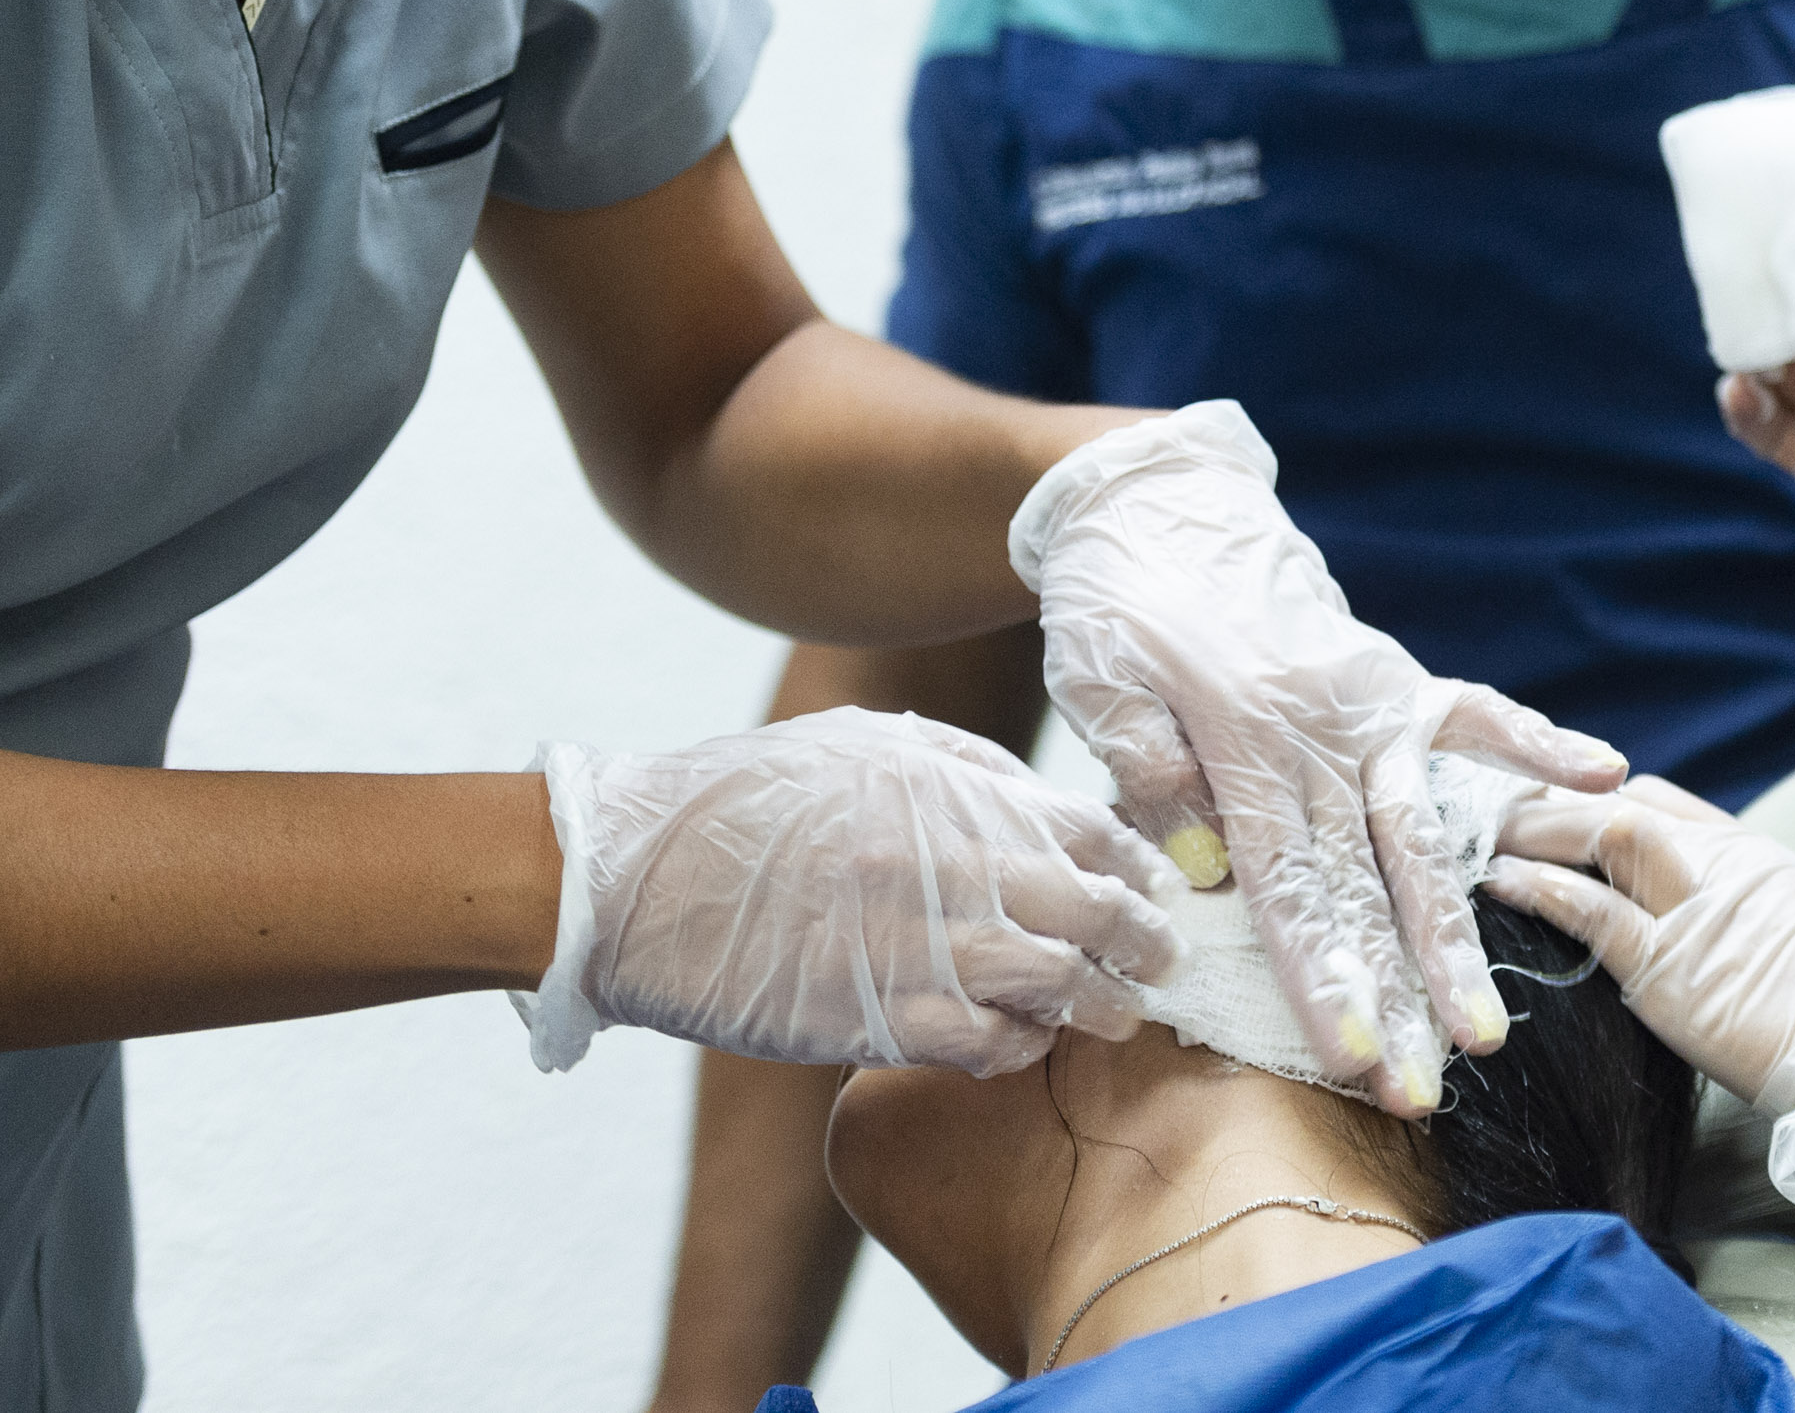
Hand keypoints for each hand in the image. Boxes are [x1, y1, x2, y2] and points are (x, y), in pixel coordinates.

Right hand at [521, 706, 1178, 1075]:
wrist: (632, 878)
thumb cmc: (746, 803)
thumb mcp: (861, 747)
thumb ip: (961, 770)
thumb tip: (1045, 802)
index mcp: (944, 791)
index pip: (1086, 828)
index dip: (1135, 861)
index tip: (1155, 883)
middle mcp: (940, 865)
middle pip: (1088, 907)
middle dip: (1142, 937)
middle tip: (1163, 957)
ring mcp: (908, 944)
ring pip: (1051, 983)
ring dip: (1098, 1003)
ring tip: (1120, 1013)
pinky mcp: (870, 1016)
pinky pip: (980, 1043)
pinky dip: (1017, 1047)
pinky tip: (1025, 1042)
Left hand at [1013, 403, 1625, 1112]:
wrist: (1158, 505)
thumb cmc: (1118, 604)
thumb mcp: (1096, 677)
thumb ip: (1146, 766)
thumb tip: (1202, 862)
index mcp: (1245, 738)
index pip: (1288, 883)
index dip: (1321, 975)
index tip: (1351, 1058)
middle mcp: (1324, 729)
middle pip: (1366, 886)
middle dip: (1396, 997)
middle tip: (1422, 1091)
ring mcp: (1373, 703)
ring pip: (1423, 837)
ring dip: (1455, 938)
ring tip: (1487, 1030)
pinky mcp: (1398, 678)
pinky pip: (1480, 713)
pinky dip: (1541, 742)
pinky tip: (1603, 777)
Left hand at [1492, 777, 1794, 1243]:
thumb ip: (1751, 922)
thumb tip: (1718, 943)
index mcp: (1759, 859)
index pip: (1664, 803)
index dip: (1600, 800)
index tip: (1555, 809)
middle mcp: (1727, 865)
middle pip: (1621, 803)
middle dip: (1551, 801)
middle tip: (1491, 807)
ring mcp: (1701, 910)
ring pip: (1600, 834)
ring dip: (1534, 828)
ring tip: (1478, 833)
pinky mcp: (1674, 968)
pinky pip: (1591, 910)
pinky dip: (1540, 888)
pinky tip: (1499, 883)